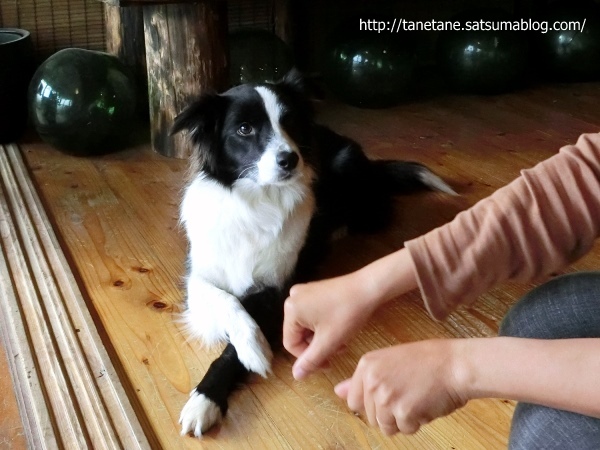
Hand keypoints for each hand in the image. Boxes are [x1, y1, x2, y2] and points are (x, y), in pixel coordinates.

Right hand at [283, 273, 378, 379]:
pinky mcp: (315, 290)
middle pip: (299, 334)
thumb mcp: (328, 342)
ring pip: (307, 326)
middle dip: (317, 346)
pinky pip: (313, 314)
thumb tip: (296, 376)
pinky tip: (339, 328)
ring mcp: (304, 292)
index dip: (307, 358)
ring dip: (322, 338)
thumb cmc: (348, 314)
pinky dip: (324, 325)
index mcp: (291, 309)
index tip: (327, 364)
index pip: (291, 344)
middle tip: (336, 352)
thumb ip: (310, 361)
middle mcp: (293, 298)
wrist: (369, 288)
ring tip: (341, 342)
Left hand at [334, 339, 467, 434]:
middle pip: (371, 417)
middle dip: (389, 412)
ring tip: (417, 397)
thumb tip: (338, 392)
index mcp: (366, 365)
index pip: (354, 401)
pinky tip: (426, 403)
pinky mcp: (403, 412)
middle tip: (409, 392)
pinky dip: (418, 422)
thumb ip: (363, 380)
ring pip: (386, 426)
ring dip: (403, 419)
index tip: (390, 394)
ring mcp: (386, 397)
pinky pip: (406, 429)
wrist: (456, 365)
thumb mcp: (390, 361)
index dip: (373, 403)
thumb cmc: (429, 361)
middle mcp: (372, 380)